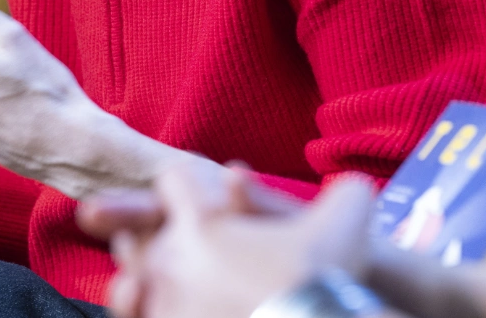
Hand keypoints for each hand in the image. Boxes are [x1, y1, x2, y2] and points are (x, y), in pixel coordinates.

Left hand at [82, 163, 376, 317]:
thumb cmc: (324, 280)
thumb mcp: (345, 226)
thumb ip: (345, 197)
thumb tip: (357, 186)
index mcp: (202, 221)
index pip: (173, 182)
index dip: (185, 187)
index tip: (196, 197)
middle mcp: (172, 259)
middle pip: (139, 230)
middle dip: (153, 232)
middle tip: (175, 241)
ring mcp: (163, 302)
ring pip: (128, 277)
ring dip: (140, 274)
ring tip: (154, 280)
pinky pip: (136, 315)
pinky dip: (142, 310)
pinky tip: (160, 309)